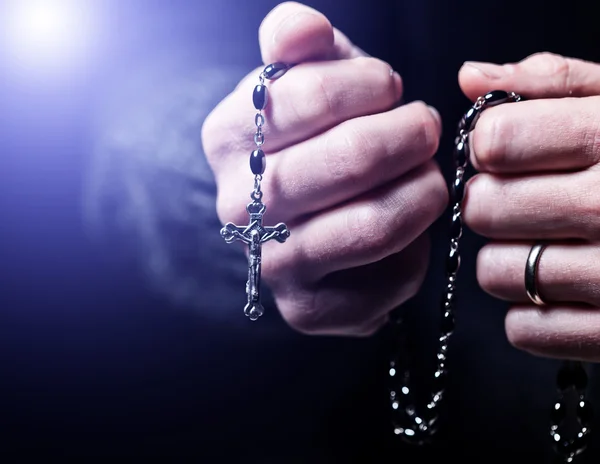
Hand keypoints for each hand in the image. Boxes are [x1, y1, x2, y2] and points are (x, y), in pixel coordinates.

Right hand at [202, 2, 445, 335]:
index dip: (363, 86)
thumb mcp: (307, 75)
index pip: (302, 98)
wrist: (315, 214)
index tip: (389, 86)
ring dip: (419, 194)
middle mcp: (237, 206)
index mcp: (226, 138)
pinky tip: (408, 228)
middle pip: (339, 164)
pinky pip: (382, 283)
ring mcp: (271, 263)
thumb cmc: (318, 135)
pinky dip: (414, 252)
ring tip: (429, 176)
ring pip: (367, 227)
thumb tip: (300, 29)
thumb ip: (298, 40)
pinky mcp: (307, 310)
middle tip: (426, 127)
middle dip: (402, 138)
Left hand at [459, 52, 599, 360]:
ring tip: (546, 243)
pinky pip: (524, 329)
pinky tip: (562, 287)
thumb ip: (552, 83)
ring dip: (507, 258)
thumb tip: (469, 76)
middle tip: (524, 199)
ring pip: (494, 272)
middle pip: (483, 208)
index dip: (490, 144)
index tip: (507, 149)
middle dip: (492, 200)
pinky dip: (530, 313)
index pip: (495, 140)